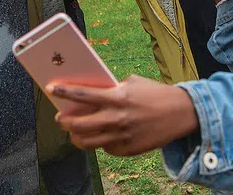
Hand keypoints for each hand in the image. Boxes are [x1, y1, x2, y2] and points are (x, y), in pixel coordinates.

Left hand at [50, 75, 198, 155]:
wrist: (181, 113)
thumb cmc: (155, 94)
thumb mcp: (132, 84)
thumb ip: (111, 89)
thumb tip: (88, 95)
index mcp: (117, 98)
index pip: (82, 95)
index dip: (64, 92)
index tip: (51, 88)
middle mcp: (117, 118)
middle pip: (79, 124)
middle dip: (64, 121)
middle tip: (61, 118)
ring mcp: (122, 137)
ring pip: (87, 142)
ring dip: (75, 136)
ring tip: (73, 131)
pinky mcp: (128, 150)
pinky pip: (105, 148)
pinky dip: (99, 142)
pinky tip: (100, 135)